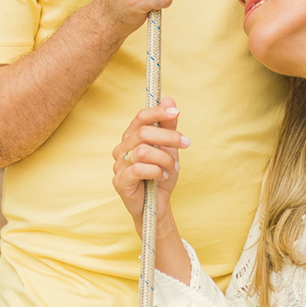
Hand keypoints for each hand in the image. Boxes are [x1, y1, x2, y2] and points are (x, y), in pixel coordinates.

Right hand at [112, 99, 189, 239]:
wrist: (157, 207)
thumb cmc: (160, 176)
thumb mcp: (170, 149)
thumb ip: (168, 126)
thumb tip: (170, 99)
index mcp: (131, 137)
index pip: (140, 117)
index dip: (157, 112)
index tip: (176, 112)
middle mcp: (122, 148)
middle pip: (144, 133)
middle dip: (169, 137)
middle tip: (187, 144)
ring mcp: (118, 165)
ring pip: (143, 151)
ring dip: (164, 158)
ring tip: (172, 168)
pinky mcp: (120, 181)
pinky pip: (139, 169)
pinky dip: (156, 171)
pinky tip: (163, 177)